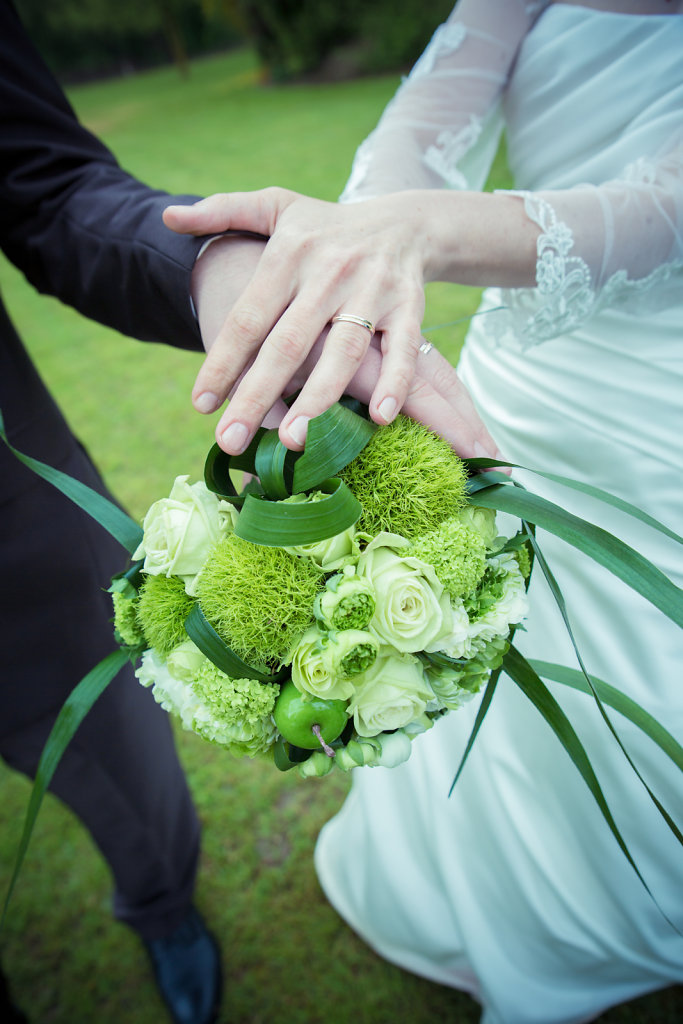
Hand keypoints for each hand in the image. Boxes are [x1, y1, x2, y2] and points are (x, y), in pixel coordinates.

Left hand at [164, 188, 428, 452]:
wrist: (403, 222)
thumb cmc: (326, 227)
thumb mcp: (275, 206)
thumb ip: (223, 211)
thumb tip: (168, 217)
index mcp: (289, 253)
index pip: (249, 317)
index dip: (222, 361)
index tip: (200, 404)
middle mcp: (330, 272)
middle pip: (289, 343)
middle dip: (257, 394)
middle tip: (230, 440)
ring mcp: (372, 290)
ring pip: (343, 350)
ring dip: (319, 398)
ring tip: (294, 441)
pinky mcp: (410, 306)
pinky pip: (404, 350)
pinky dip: (394, 383)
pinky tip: (377, 418)